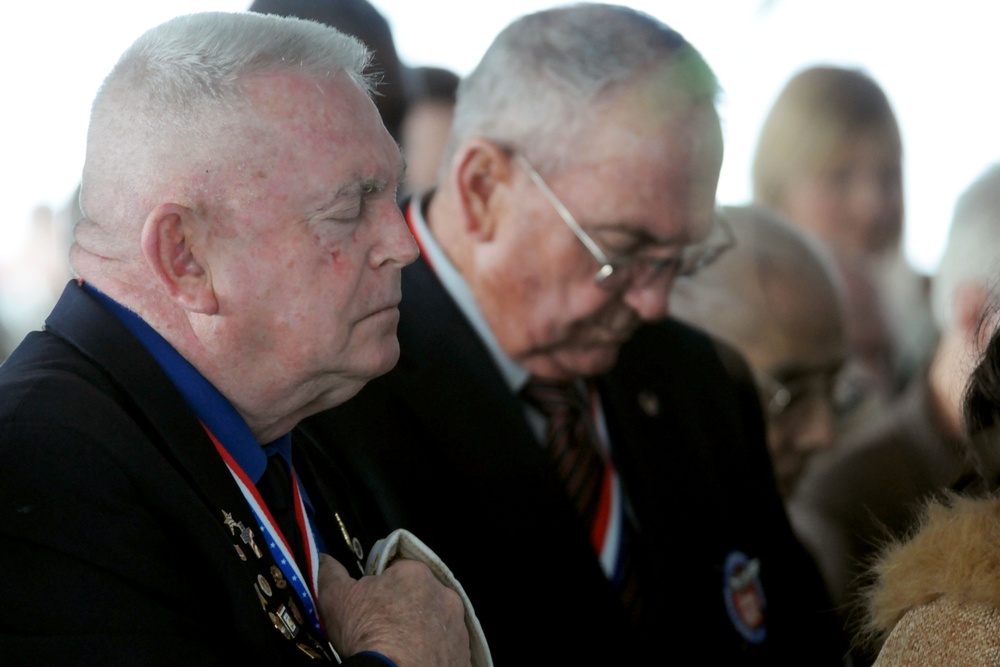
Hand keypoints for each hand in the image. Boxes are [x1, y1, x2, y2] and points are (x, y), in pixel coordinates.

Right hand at [317, 553, 470, 666]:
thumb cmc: (368, 634)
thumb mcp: (337, 599)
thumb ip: (331, 574)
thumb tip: (325, 559)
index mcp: (414, 573)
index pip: (399, 572)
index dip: (383, 589)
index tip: (373, 607)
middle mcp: (443, 594)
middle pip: (422, 596)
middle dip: (407, 609)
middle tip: (387, 630)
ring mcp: (457, 624)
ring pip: (438, 622)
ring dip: (424, 630)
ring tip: (402, 649)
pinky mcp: (464, 652)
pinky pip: (448, 648)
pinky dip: (435, 653)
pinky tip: (416, 661)